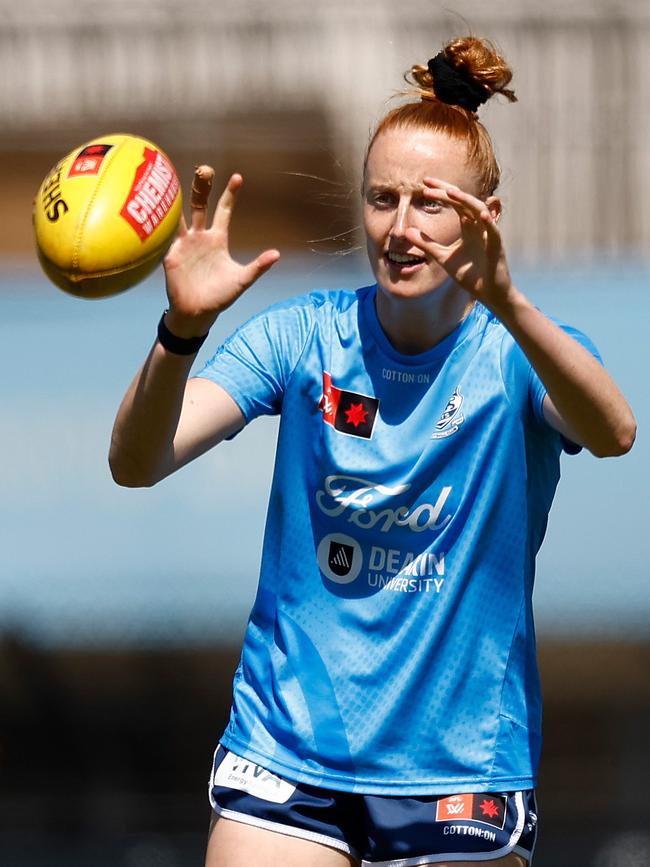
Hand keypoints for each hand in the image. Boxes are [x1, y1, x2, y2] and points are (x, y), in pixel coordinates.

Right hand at [163, 170, 279, 336]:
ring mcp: (184, 244)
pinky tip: (157, 206)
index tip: (237, 177)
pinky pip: (165, 233)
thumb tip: (277, 254)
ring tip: (173, 179)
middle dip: (202, 187)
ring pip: (180, 214)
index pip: (223, 211)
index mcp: (217, 240)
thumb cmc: (220, 297)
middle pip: (200, 205)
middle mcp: (200, 237)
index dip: (230, 194)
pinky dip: (161, 221)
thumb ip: (257, 267)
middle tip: (204, 168)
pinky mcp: (170, 253)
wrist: (197, 313)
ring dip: (177, 198)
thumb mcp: (241, 280)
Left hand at [405, 177, 514, 312]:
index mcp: (467, 226)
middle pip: (464, 200)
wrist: (487, 292)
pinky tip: (481, 215)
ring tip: (450, 192)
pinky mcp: (497, 247)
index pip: (454, 202)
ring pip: (480, 210)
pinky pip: (494, 231)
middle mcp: (478, 225)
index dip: (441, 191)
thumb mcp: (442, 257)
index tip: (424, 184)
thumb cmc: (469, 274)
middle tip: (427, 183)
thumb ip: (426, 243)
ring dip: (466, 200)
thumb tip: (407, 231)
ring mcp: (488, 234)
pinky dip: (489, 222)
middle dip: (447, 190)